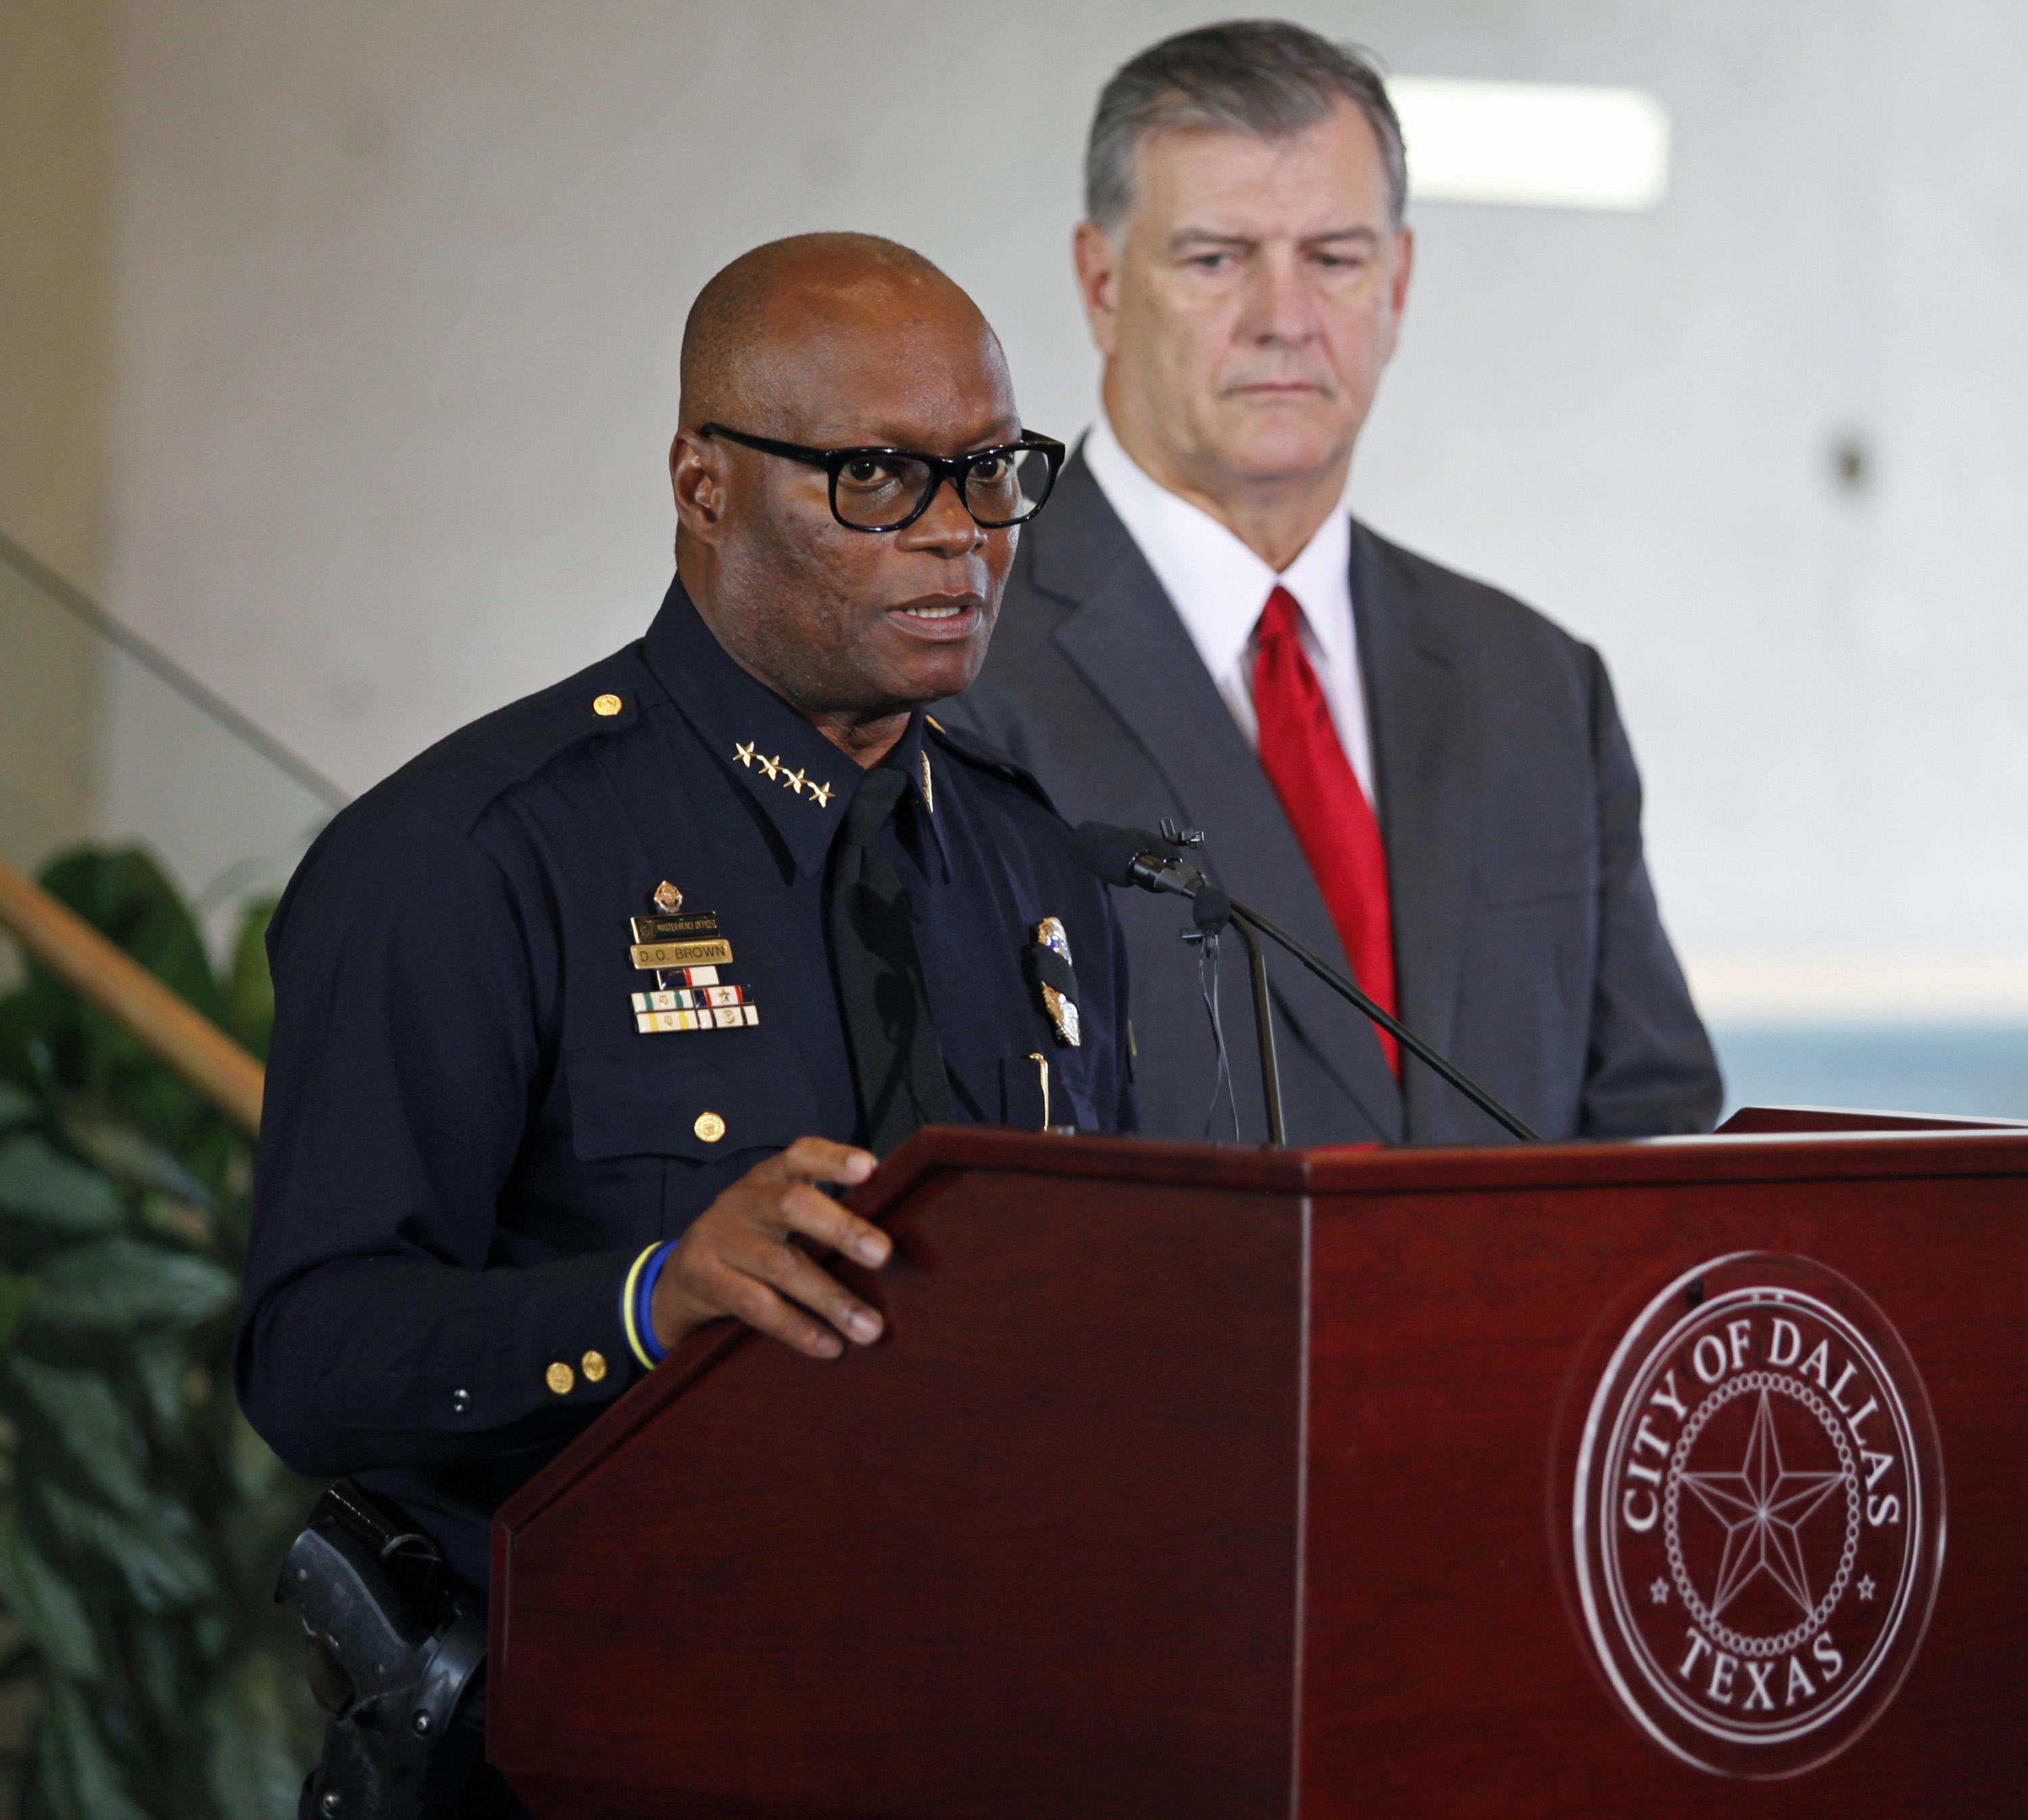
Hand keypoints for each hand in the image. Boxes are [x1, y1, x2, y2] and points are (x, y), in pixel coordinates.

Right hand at [651, 1137, 888, 1358]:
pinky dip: (797, 1328)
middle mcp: (742, 1200)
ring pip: (781, 1265)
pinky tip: (829, 1346)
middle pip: (794, 1205)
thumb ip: (818, 1220)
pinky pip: (757, 1306)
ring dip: (830, 1298)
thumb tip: (890, 1245)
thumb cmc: (747, 1248)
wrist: (674, 1285)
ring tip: (868, 1327)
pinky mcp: (702, 1278)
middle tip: (883, 1254)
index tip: (870, 1168)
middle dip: (842, 1228)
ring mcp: (717, 1238)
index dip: (833, 1159)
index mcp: (766, 1179)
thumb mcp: (774, 1221)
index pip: (800, 1156)